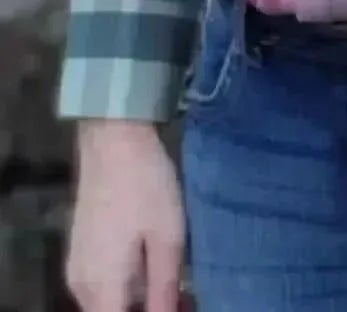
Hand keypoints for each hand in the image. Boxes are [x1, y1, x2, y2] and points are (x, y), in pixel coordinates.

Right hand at [67, 122, 185, 311]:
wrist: (113, 138)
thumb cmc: (145, 186)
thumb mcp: (167, 237)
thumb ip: (164, 288)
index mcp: (101, 287)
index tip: (179, 305)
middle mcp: (80, 285)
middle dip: (148, 308)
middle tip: (183, 295)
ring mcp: (77, 266)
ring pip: (109, 300)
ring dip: (139, 298)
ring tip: (176, 281)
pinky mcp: (80, 249)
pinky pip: (103, 282)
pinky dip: (127, 282)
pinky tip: (154, 263)